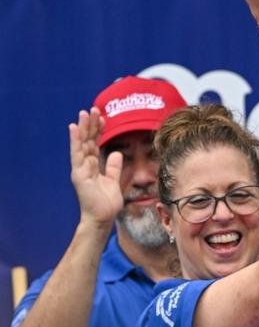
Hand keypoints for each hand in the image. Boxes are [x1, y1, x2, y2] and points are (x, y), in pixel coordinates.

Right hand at [69, 109, 124, 227]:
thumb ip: (113, 166)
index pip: (95, 144)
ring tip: (84, 112)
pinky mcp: (78, 174)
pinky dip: (76, 141)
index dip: (98, 130)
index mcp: (93, 166)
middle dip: (91, 125)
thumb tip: (115, 153)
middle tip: (93, 108)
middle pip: (88, 141)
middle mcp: (85, 165)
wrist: (102, 218)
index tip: (102, 117)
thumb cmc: (106, 202)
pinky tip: (75, 128)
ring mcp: (80, 169)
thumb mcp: (113, 180)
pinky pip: (77, 155)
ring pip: (82, 144)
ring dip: (83, 128)